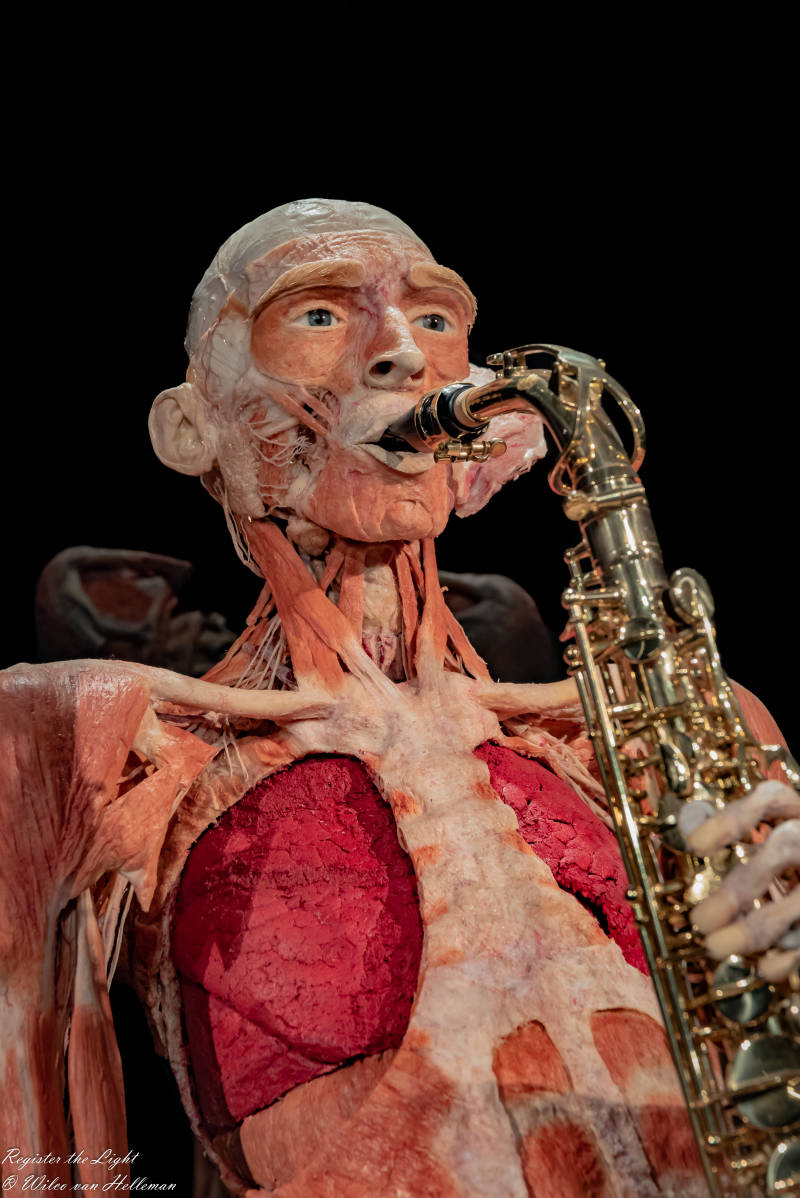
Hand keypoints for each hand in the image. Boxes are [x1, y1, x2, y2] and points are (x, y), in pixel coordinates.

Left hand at [686, 780, 799, 980]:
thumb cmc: (794, 851)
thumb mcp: (773, 829)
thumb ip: (740, 834)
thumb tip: (686, 833)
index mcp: (795, 808)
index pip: (769, 798)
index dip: (732, 819)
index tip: (694, 844)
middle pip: (782, 849)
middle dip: (740, 886)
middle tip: (700, 919)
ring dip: (756, 928)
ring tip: (716, 947)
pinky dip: (791, 954)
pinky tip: (765, 968)